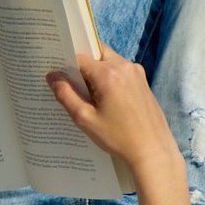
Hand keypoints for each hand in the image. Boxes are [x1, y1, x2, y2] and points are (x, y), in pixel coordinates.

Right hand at [46, 43, 181, 173]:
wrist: (152, 150)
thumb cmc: (118, 137)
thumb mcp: (85, 119)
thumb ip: (66, 95)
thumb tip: (52, 76)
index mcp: (108, 74)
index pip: (79, 57)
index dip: (66, 65)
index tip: (58, 76)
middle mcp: (124, 66)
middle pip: (96, 54)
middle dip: (83, 65)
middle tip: (73, 84)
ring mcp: (136, 72)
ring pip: (109, 61)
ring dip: (97, 72)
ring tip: (89, 95)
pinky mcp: (143, 80)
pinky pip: (120, 70)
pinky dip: (109, 78)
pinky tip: (106, 100)